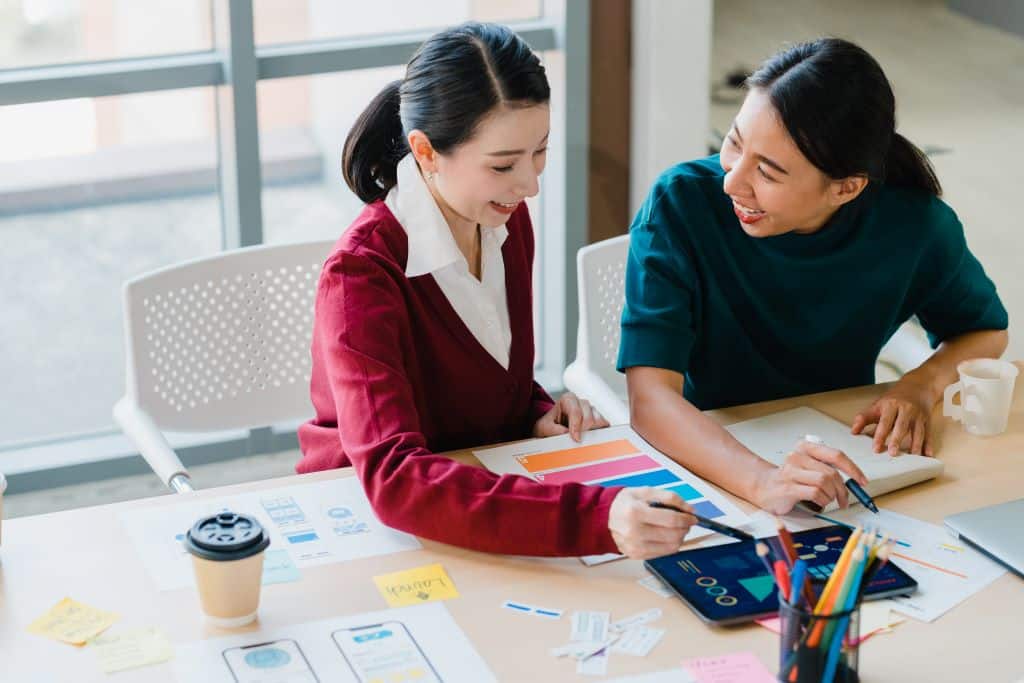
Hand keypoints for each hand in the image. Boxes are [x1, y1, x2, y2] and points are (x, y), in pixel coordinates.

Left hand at [532, 392, 608, 441]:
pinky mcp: (598, 420)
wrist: (551, 431)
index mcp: (568, 400)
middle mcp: (581, 403)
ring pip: (599, 419)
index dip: (576, 425)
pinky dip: (601, 431)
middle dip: (584, 428)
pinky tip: (592, 438)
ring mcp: (591, 411)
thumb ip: (552, 429)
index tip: (575, 438)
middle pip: (589, 414)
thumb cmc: (548, 426)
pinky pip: (605, 424)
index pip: (576, 411)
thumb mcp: (544, 428)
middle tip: (578, 440)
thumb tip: (565, 433)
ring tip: (583, 438)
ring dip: (592, 430)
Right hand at [608, 487, 695, 558]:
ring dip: (680, 537)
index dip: (687, 518)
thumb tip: (689, 509)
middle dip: (685, 528)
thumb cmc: (624, 503)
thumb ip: (669, 497)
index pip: (671, 519)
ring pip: (671, 547)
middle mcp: (634, 532)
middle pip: (673, 535)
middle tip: (686, 521)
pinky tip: (666, 535)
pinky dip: (670, 544)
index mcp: (636, 512)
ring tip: (676, 528)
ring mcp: (635, 546)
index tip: (693, 516)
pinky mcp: (636, 555)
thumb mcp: (645, 491)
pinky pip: (663, 553)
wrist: (603, 517)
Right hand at [753, 440, 868, 514]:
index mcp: (805, 448)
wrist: (763, 487)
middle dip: (842, 489)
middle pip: (832, 472)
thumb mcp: (810, 467)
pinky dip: (822, 500)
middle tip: (843, 499)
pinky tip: (818, 502)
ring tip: (826, 499)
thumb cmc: (790, 478)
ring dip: (831, 495)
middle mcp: (797, 456)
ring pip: (825, 482)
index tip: (862, 481)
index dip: (853, 469)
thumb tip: (855, 479)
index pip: (836, 455)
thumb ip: (828, 468)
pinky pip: (815, 493)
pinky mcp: (788, 487)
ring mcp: (791, 472)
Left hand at [851, 376, 935, 455]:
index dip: (879, 436)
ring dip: (915, 445)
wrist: (917, 386)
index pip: (884, 422)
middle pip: (901, 426)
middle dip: (896, 440)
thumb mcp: (878, 405)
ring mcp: (918, 415)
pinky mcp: (927, 420)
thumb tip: (853, 432)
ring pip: (917, 431)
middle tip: (892, 453)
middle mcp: (905, 409)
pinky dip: (928, 445)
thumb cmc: (894, 398)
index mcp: (891, 405)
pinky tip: (927, 454)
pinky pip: (928, 434)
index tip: (875, 448)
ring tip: (912, 457)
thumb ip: (864, 418)